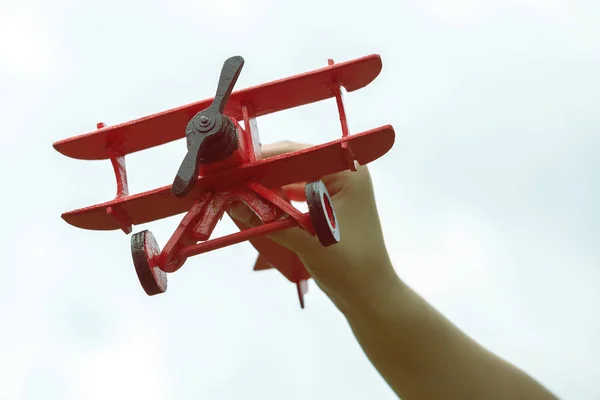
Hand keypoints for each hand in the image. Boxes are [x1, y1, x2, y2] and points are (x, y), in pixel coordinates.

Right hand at [228, 141, 396, 312]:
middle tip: (227, 180)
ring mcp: (333, 191)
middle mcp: (340, 174)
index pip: (297, 153)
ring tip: (235, 192)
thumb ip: (269, 220)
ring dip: (265, 187)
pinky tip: (253, 206)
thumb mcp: (307, 239)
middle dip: (261, 173)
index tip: (232, 167)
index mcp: (346, 172)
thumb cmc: (350, 266)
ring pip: (289, 180)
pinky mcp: (324, 207)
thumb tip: (233, 203)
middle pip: (291, 164)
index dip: (263, 159)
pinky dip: (274, 201)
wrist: (369, 297)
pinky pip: (293, 196)